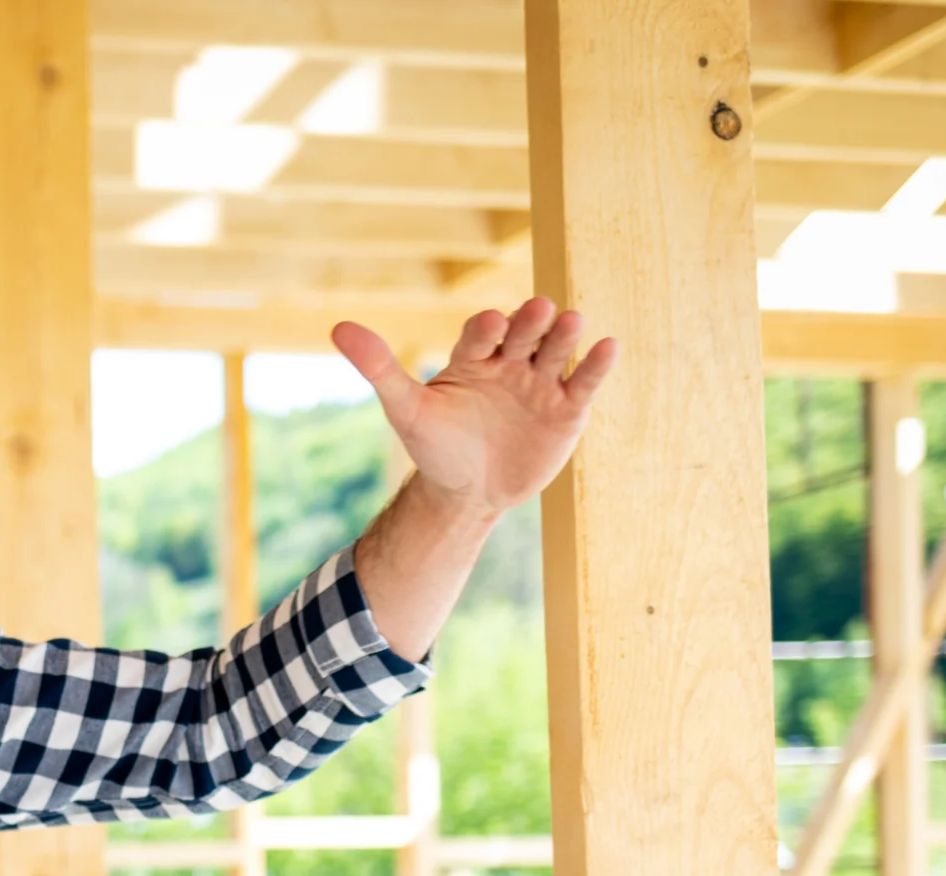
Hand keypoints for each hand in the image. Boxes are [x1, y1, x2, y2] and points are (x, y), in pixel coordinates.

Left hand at [333, 300, 618, 516]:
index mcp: (473, 357)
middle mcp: (510, 362)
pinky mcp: (568, 408)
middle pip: (524, 333)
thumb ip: (379, 368)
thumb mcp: (406, 409)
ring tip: (571, 322)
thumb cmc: (435, 448)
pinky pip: (584, 382)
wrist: (467, 495)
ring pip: (556, 350)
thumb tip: (337, 327)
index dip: (486, 328)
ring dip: (565, 335)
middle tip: (537, 311)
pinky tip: (608, 347)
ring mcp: (541, 382)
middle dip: (530, 323)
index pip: (482, 333)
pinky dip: (597, 364)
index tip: (489, 324)